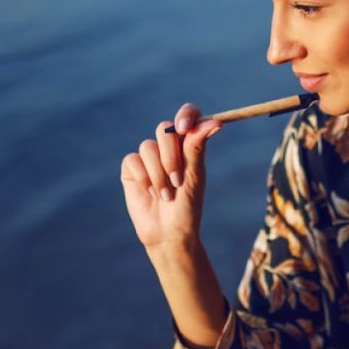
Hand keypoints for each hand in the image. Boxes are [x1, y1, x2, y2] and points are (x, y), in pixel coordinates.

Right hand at [120, 103, 221, 248]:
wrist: (168, 233)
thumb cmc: (187, 207)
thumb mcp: (195, 177)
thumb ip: (198, 147)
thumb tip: (217, 122)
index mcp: (188, 145)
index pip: (188, 116)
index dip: (186, 115)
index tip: (185, 128)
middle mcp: (168, 148)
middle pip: (165, 129)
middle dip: (171, 157)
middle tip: (177, 180)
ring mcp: (148, 157)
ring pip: (148, 146)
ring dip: (158, 174)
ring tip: (166, 195)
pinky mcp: (132, 168)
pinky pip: (133, 159)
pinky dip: (144, 178)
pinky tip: (150, 193)